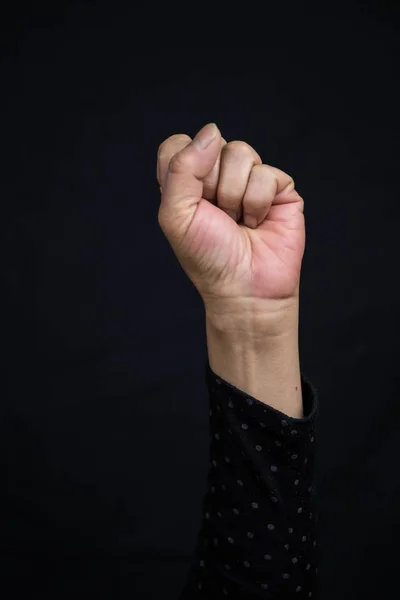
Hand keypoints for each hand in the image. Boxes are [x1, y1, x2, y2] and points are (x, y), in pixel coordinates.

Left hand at [157, 123, 304, 330]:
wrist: (245, 288)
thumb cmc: (208, 257)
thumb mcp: (176, 215)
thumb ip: (180, 168)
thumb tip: (212, 131)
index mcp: (188, 181)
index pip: (178, 145)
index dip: (184, 167)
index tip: (190, 200)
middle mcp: (218, 176)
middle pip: (212, 144)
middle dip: (212, 186)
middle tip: (218, 215)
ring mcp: (250, 179)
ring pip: (241, 153)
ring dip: (236, 197)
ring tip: (238, 221)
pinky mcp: (279, 187)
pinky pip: (266, 173)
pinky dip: (258, 204)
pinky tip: (258, 223)